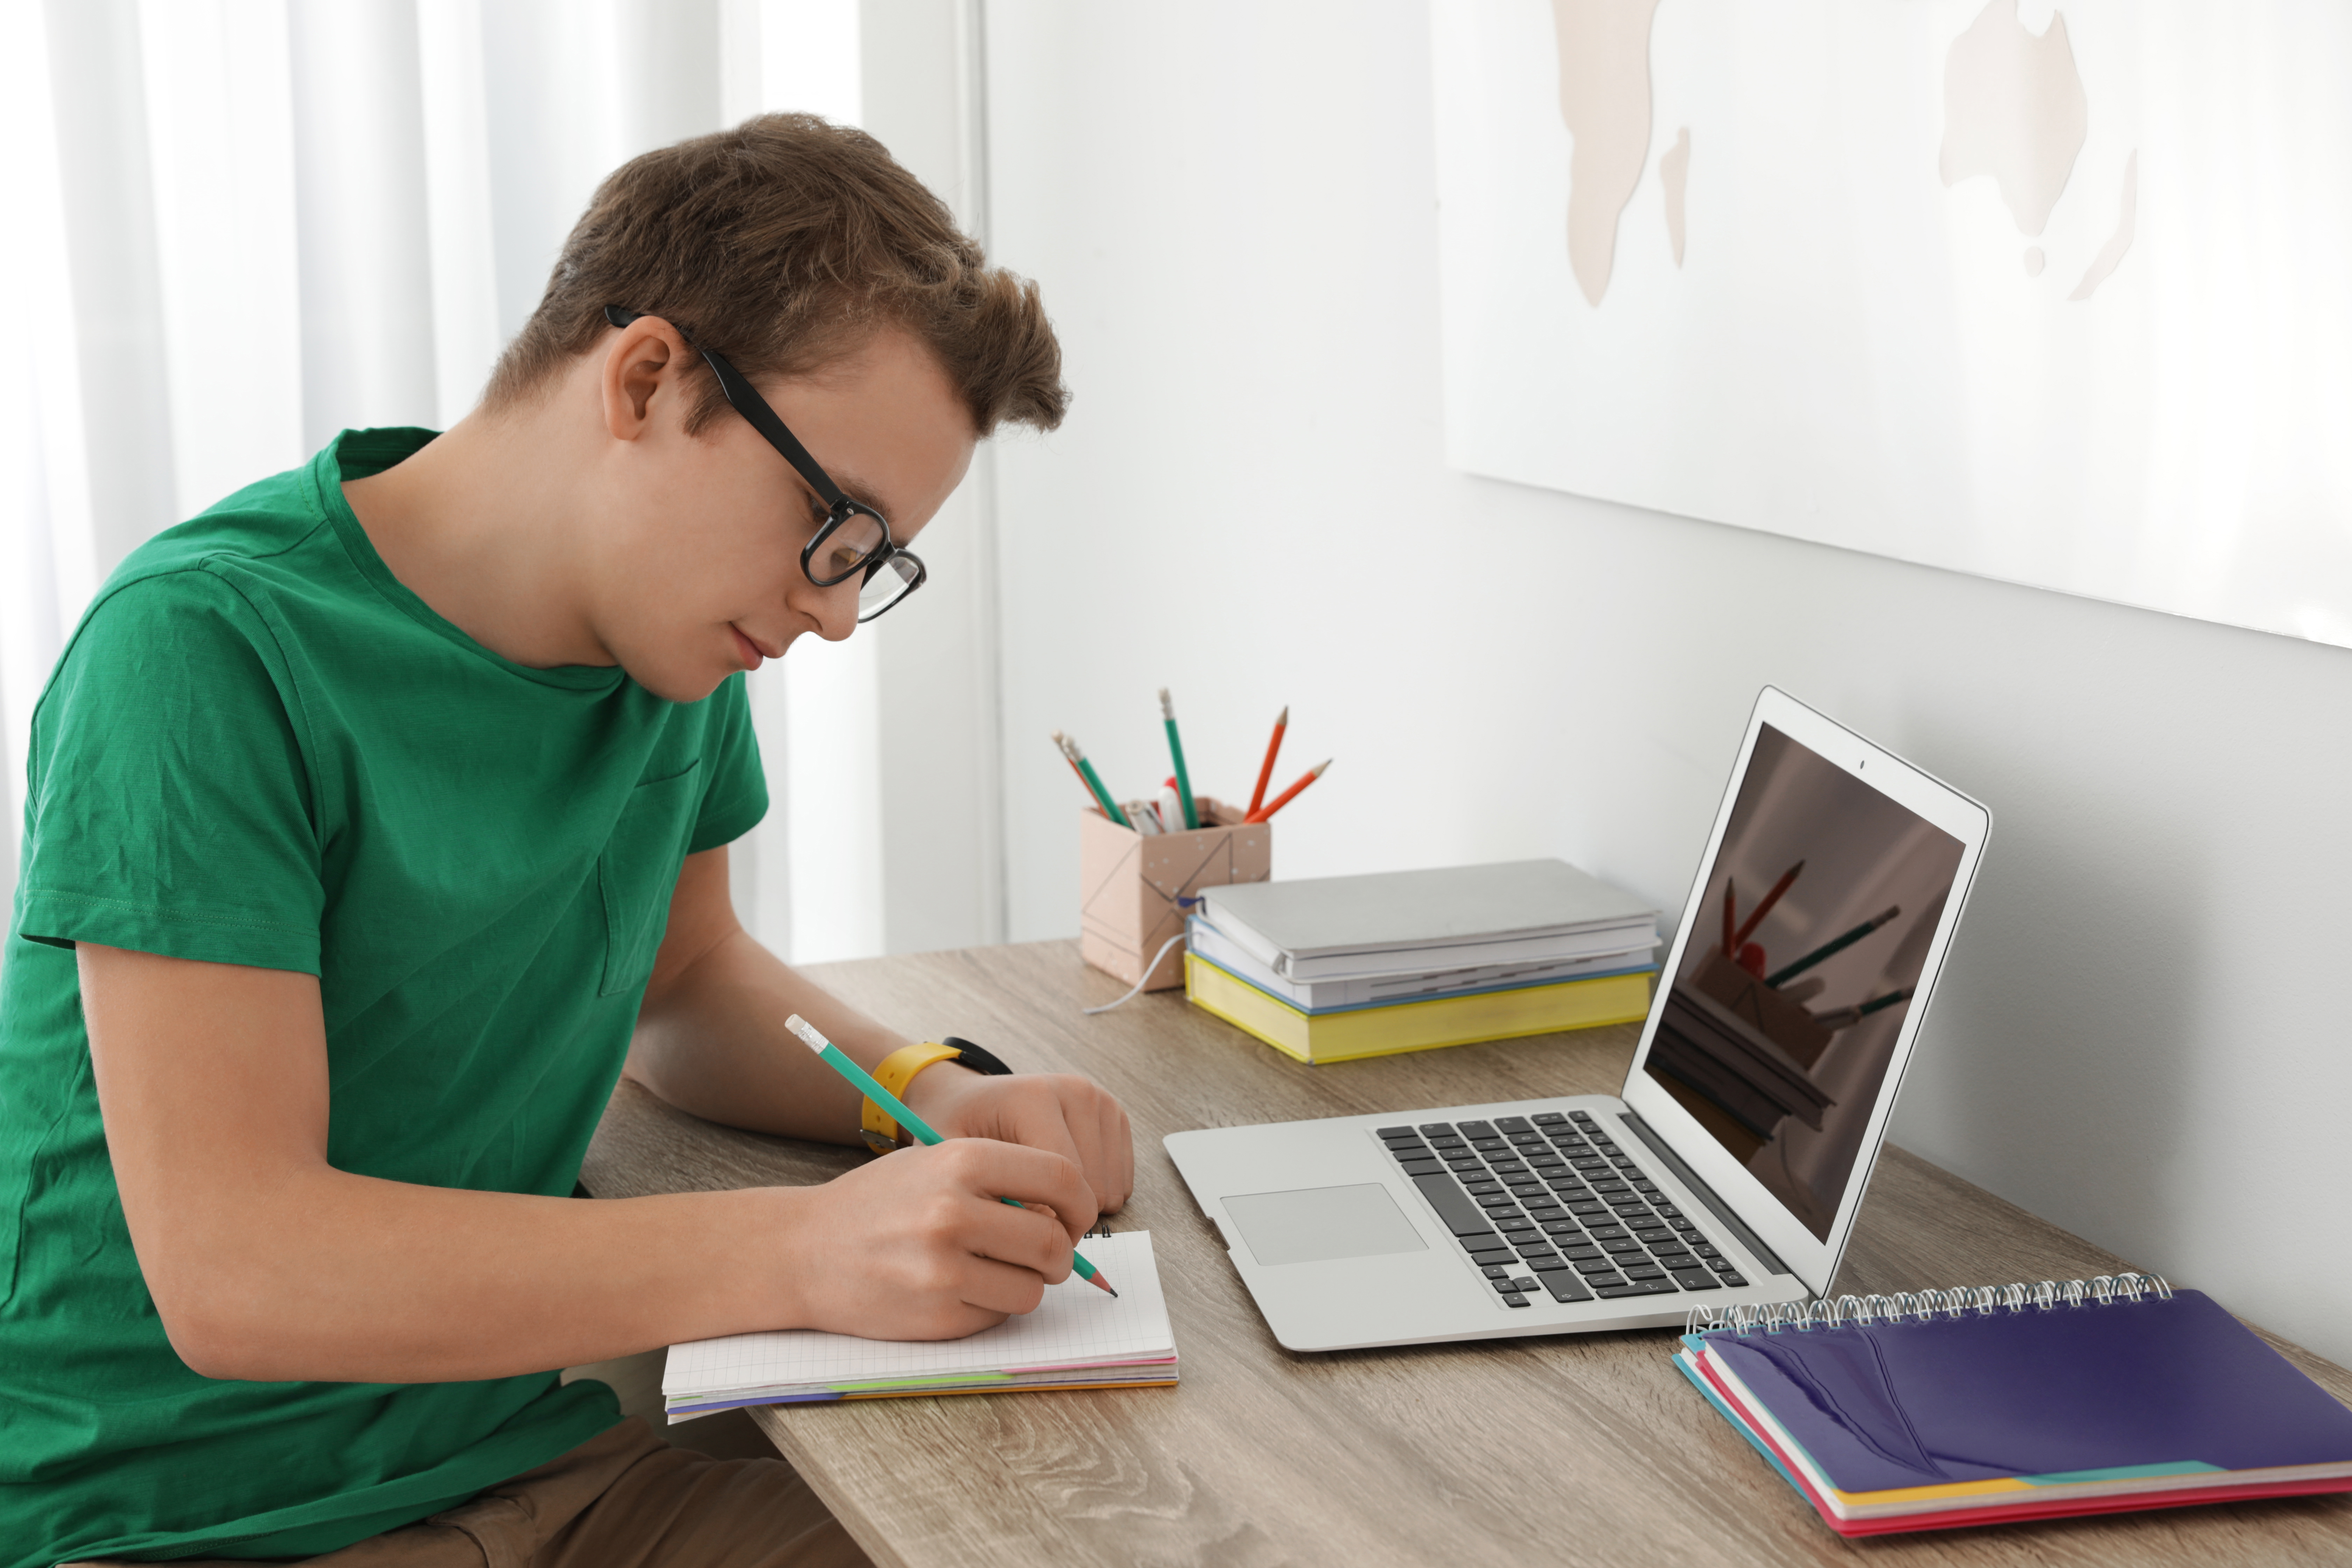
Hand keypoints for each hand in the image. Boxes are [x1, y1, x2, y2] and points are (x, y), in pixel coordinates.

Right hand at [785, 1137, 1097, 1338]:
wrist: (803, 1251)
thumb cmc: (877, 1204)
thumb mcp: (933, 1163)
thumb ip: (996, 1177)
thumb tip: (1064, 1209)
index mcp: (960, 1161)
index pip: (1059, 1176)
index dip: (1080, 1201)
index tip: (1076, 1215)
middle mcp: (953, 1212)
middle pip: (1052, 1240)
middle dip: (1059, 1253)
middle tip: (1044, 1254)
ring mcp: (943, 1269)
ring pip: (1032, 1288)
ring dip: (1027, 1284)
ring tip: (996, 1271)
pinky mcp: (936, 1316)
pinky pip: (998, 1317)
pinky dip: (993, 1308)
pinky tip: (962, 1290)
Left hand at [902, 1066, 1134, 1214]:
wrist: (971, 1100)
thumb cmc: (959, 1129)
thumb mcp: (952, 1159)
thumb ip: (987, 1193)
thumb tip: (1036, 1233)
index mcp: (1034, 1097)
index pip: (1061, 1178)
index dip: (1045, 1223)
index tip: (1018, 1235)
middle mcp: (1076, 1092)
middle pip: (1091, 1187)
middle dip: (1062, 1217)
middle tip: (1028, 1218)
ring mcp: (1100, 1102)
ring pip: (1110, 1189)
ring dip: (1079, 1207)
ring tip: (1042, 1196)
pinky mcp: (1114, 1117)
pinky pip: (1122, 1182)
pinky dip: (1096, 1195)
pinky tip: (1063, 1185)